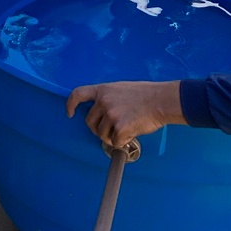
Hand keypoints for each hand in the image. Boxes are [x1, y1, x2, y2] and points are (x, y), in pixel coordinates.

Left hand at [66, 81, 184, 148]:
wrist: (161, 100)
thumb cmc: (146, 95)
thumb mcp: (122, 89)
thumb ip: (109, 98)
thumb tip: (104, 112)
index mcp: (103, 90)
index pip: (78, 94)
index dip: (71, 104)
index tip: (70, 113)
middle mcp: (104, 101)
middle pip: (89, 122)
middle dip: (98, 129)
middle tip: (110, 131)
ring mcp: (111, 114)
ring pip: (102, 135)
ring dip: (112, 137)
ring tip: (126, 130)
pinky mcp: (119, 128)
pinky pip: (115, 142)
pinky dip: (123, 142)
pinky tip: (132, 133)